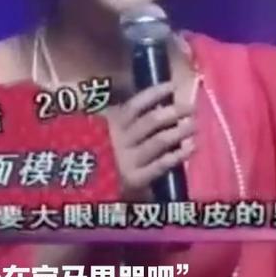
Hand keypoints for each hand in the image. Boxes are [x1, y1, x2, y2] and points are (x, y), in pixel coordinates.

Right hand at [103, 82, 195, 201]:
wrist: (82, 190)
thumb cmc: (93, 156)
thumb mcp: (96, 132)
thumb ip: (111, 118)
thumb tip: (134, 101)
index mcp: (111, 124)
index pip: (135, 105)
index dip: (154, 94)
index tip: (172, 86)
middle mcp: (120, 139)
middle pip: (152, 121)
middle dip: (174, 112)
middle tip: (191, 107)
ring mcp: (129, 159)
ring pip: (159, 141)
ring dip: (179, 131)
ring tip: (194, 125)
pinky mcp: (136, 179)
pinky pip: (160, 164)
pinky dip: (177, 155)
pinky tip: (191, 148)